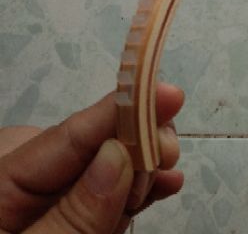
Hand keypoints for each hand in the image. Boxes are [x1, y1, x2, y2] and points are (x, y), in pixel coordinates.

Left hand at [0, 82, 183, 232]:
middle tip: (168, 157)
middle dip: (137, 142)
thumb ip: (73, 214)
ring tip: (167, 177)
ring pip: (104, 164)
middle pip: (91, 143)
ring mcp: (45, 197)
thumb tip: (119, 155)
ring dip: (142, 167)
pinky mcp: (63, 213)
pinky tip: (164, 183)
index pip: (71, 133)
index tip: (170, 93)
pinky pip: (103, 192)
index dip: (123, 108)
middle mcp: (25, 176)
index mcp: (3, 175)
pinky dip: (135, 189)